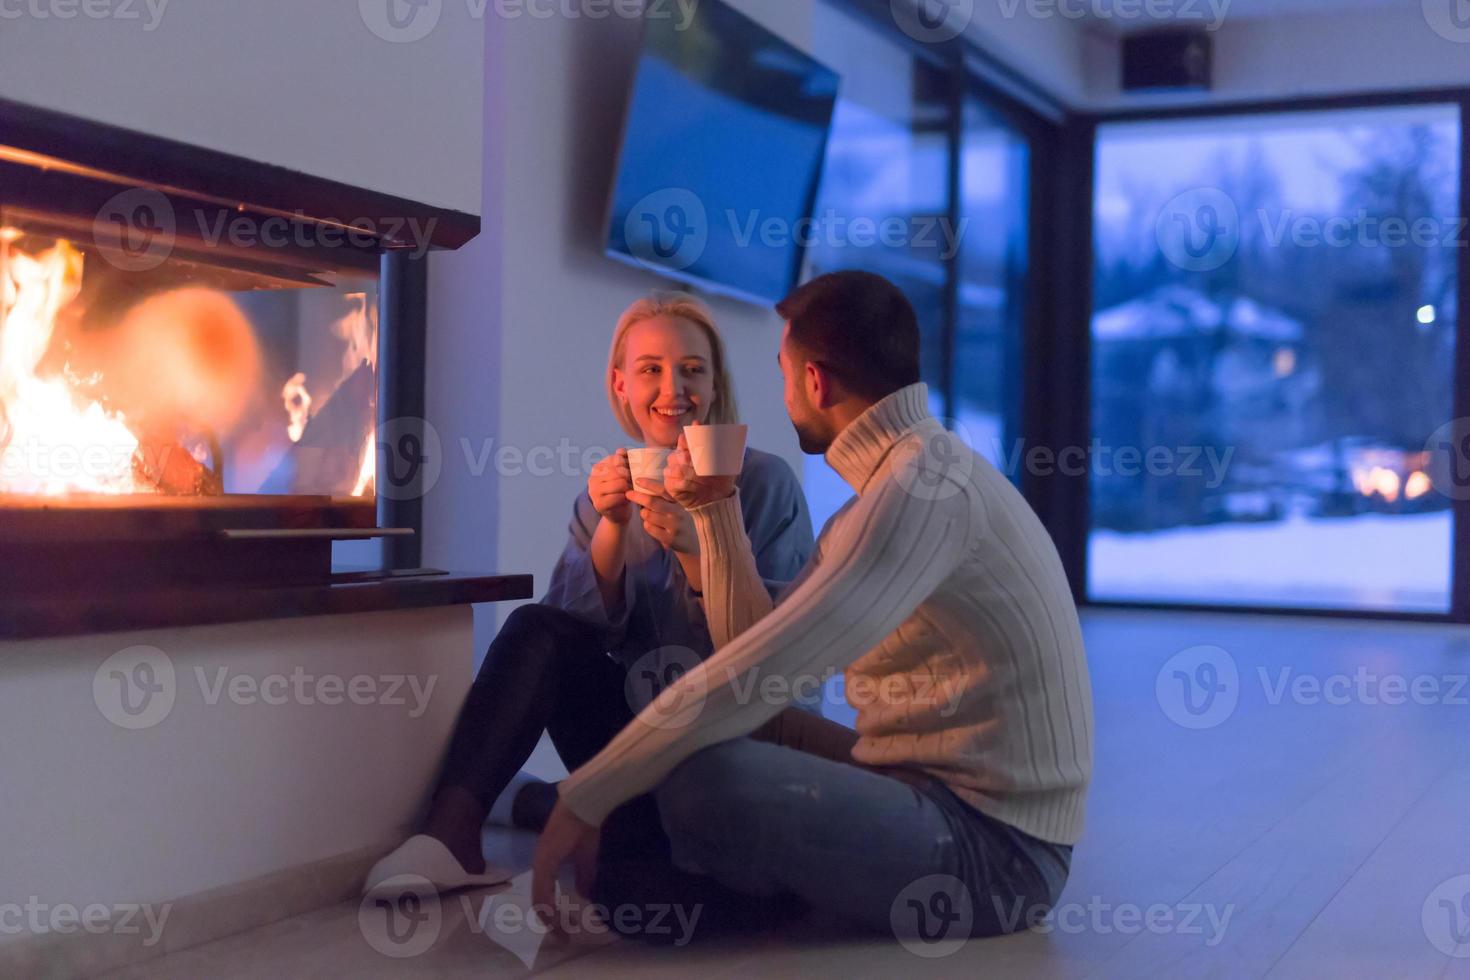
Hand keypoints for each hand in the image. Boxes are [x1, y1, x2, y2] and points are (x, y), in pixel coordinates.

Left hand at [531, 799, 601, 935]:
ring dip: (550, 918)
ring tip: (561, 933)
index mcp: (547, 864)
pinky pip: (542, 889)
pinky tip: (555, 916)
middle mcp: (540, 865)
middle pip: (539, 901)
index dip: (552, 916)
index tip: (564, 932)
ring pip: (539, 898)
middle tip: (563, 938)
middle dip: (551, 922)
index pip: (544, 896)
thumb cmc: (585, 826)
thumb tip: (586, 895)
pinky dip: (548, 905)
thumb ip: (584, 876)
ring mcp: (541, 862)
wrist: (584, 805)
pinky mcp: (545, 860)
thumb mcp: (586, 857)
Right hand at [588, 449, 632, 523]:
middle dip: (630, 476)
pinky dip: (625, 498)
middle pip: (618, 471)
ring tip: (632, 489)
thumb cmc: (623, 490)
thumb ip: (623, 461)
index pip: (617, 459)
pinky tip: (626, 499)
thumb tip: (620, 450)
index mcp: (598, 467)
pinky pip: (618, 497)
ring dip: (629, 487)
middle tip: (635, 482)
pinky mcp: (598, 504)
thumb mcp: (623, 473)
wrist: (618, 513)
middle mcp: (593, 478)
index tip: (634, 471)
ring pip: (619, 483)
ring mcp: (593, 491)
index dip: (629, 464)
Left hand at [626, 480, 698, 554]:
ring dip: (644, 513)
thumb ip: (666, 499)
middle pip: (652, 502)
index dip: (649, 484)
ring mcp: (674, 526)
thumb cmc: (682, 521)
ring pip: (647, 515)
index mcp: (679, 502)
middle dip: (637, 496)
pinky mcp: (669, 538)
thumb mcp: (679, 508)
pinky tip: (654, 526)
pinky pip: (649, 528)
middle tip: (628, 494)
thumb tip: (646, 487)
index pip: (663, 490)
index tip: (637, 480)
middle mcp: (677, 512)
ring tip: (649, 515)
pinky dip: (647, 525)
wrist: (695, 543)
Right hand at [663, 429, 735, 510]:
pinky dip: (689, 485)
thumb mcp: (720, 458)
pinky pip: (675, 481)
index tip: (701, 449)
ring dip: (694, 476)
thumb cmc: (719, 476)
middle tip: (706, 471)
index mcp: (689, 448)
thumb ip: (709, 441)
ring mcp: (672, 470)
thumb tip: (696, 422)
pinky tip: (697, 488)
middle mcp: (678, 458)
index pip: (683, 440)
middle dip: (695, 463)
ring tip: (704, 481)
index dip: (690, 443)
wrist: (718, 497)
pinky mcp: (669, 484)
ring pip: (677, 468)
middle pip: (680, 455)